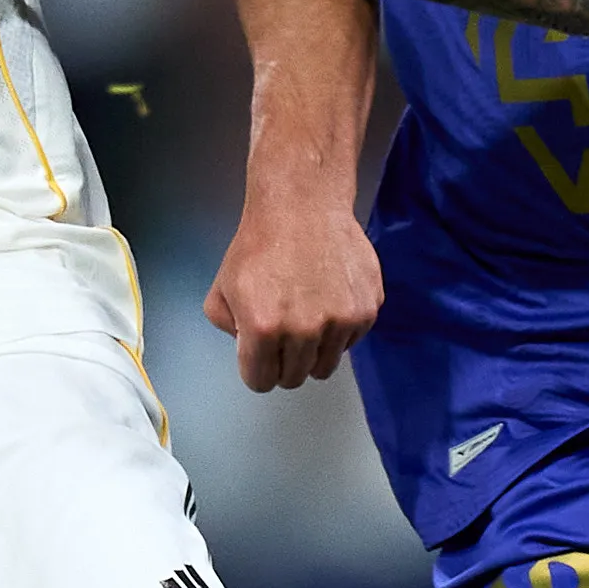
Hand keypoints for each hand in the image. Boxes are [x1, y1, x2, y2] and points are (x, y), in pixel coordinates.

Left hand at [206, 198, 381, 391]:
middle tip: (283, 334)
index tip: (260, 356)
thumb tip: (249, 348)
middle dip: (284, 362)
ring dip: (313, 352)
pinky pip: (351, 342)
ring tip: (306, 318)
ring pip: (325, 366)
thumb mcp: (221, 289)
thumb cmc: (259, 244)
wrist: (303, 205)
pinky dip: (339, 331)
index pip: (261, 382)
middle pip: (294, 378)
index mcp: (263, 328)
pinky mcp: (367, 310)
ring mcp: (341, 321)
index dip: (257, 369)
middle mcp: (304, 331)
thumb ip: (229, 329)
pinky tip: (327, 300)